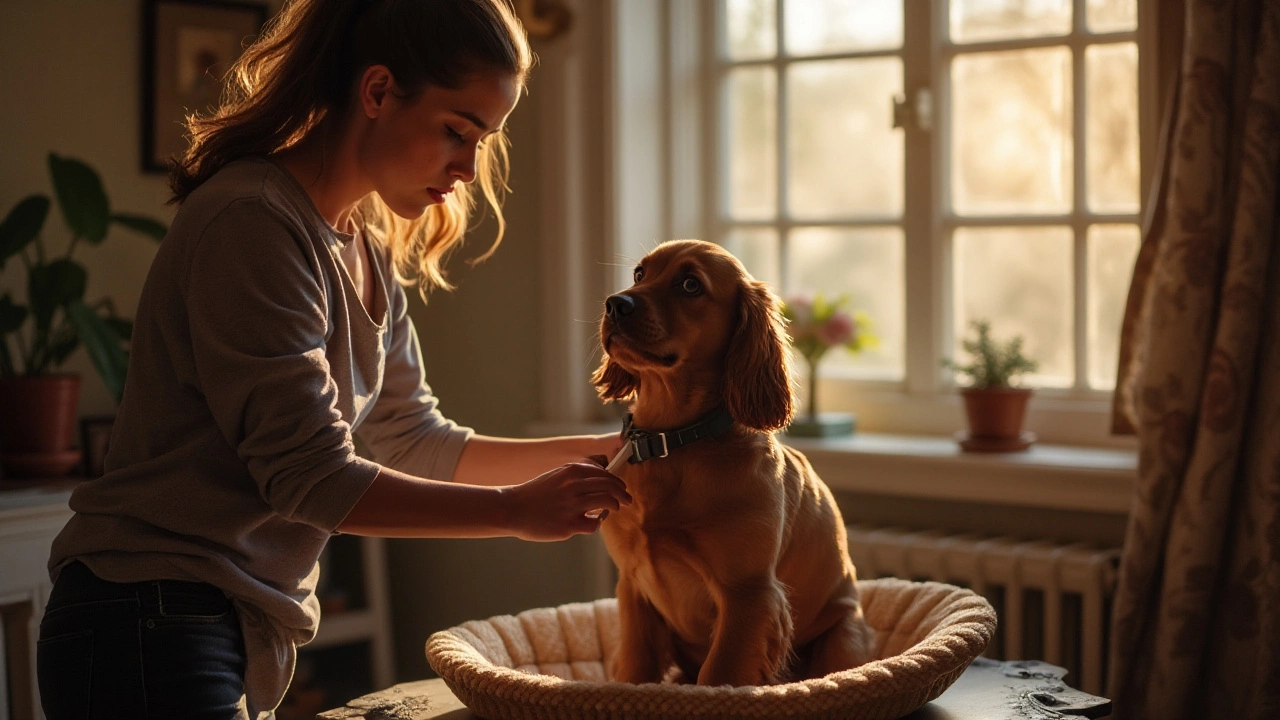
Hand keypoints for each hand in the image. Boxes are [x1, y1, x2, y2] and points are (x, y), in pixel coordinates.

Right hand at [502, 460, 631, 540]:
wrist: (513, 508)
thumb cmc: (536, 493)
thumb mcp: (557, 475)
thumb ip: (578, 476)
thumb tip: (602, 480)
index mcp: (572, 471)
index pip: (605, 474)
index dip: (617, 482)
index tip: (621, 488)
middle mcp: (575, 486)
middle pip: (611, 487)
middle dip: (623, 494)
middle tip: (627, 500)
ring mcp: (573, 505)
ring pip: (608, 502)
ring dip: (615, 506)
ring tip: (614, 509)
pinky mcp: (570, 524)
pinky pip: (595, 524)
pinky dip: (596, 523)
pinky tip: (591, 522)